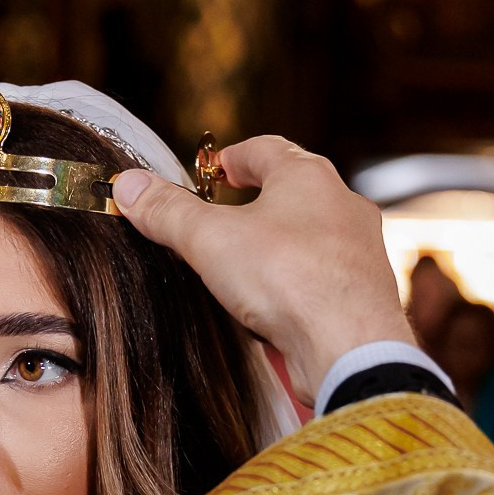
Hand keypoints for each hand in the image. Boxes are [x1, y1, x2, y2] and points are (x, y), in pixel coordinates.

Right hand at [111, 136, 414, 405]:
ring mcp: (360, 250)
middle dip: (259, 201)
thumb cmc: (288, 280)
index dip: (234, 158)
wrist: (350, 345)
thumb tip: (129, 186)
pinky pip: (323, 277)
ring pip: (313, 235)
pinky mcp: (364, 292)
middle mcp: (343, 205)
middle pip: (295, 190)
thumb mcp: (210, 240)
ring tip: (247, 263)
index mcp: (308, 176)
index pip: (266, 148)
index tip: (215, 172)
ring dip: (281, 244)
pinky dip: (298, 283)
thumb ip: (168, 212)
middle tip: (227, 215)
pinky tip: (276, 304)